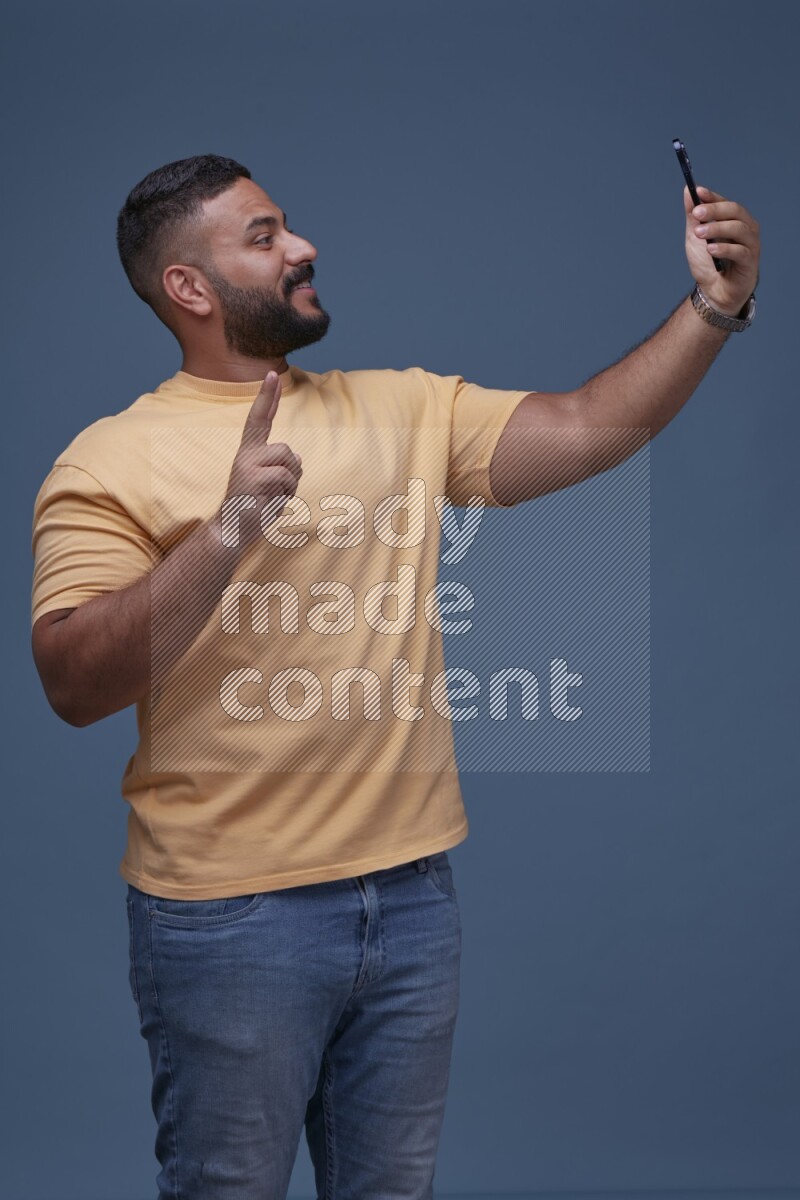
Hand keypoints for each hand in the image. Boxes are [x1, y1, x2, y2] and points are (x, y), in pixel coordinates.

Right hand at [217, 371, 302, 546]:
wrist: (232, 530)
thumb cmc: (253, 508)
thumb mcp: (271, 484)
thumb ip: (282, 467)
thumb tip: (297, 459)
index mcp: (248, 452)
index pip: (259, 419)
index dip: (266, 397)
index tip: (271, 374)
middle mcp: (246, 455)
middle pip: (287, 449)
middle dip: (292, 472)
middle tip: (277, 492)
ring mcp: (247, 465)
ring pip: (289, 462)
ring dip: (290, 484)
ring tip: (272, 497)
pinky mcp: (253, 477)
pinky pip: (285, 477)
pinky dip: (286, 493)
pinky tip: (270, 502)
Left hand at [684, 184, 759, 315]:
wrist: (714, 292)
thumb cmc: (709, 263)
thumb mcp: (695, 237)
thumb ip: (693, 216)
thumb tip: (688, 190)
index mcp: (735, 220)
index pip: (726, 202)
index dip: (713, 196)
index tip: (698, 191)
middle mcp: (746, 228)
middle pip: (735, 211)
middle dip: (715, 210)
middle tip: (697, 212)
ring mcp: (750, 244)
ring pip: (739, 229)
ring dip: (718, 228)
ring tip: (699, 233)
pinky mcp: (750, 262)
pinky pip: (740, 251)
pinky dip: (725, 249)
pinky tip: (711, 249)